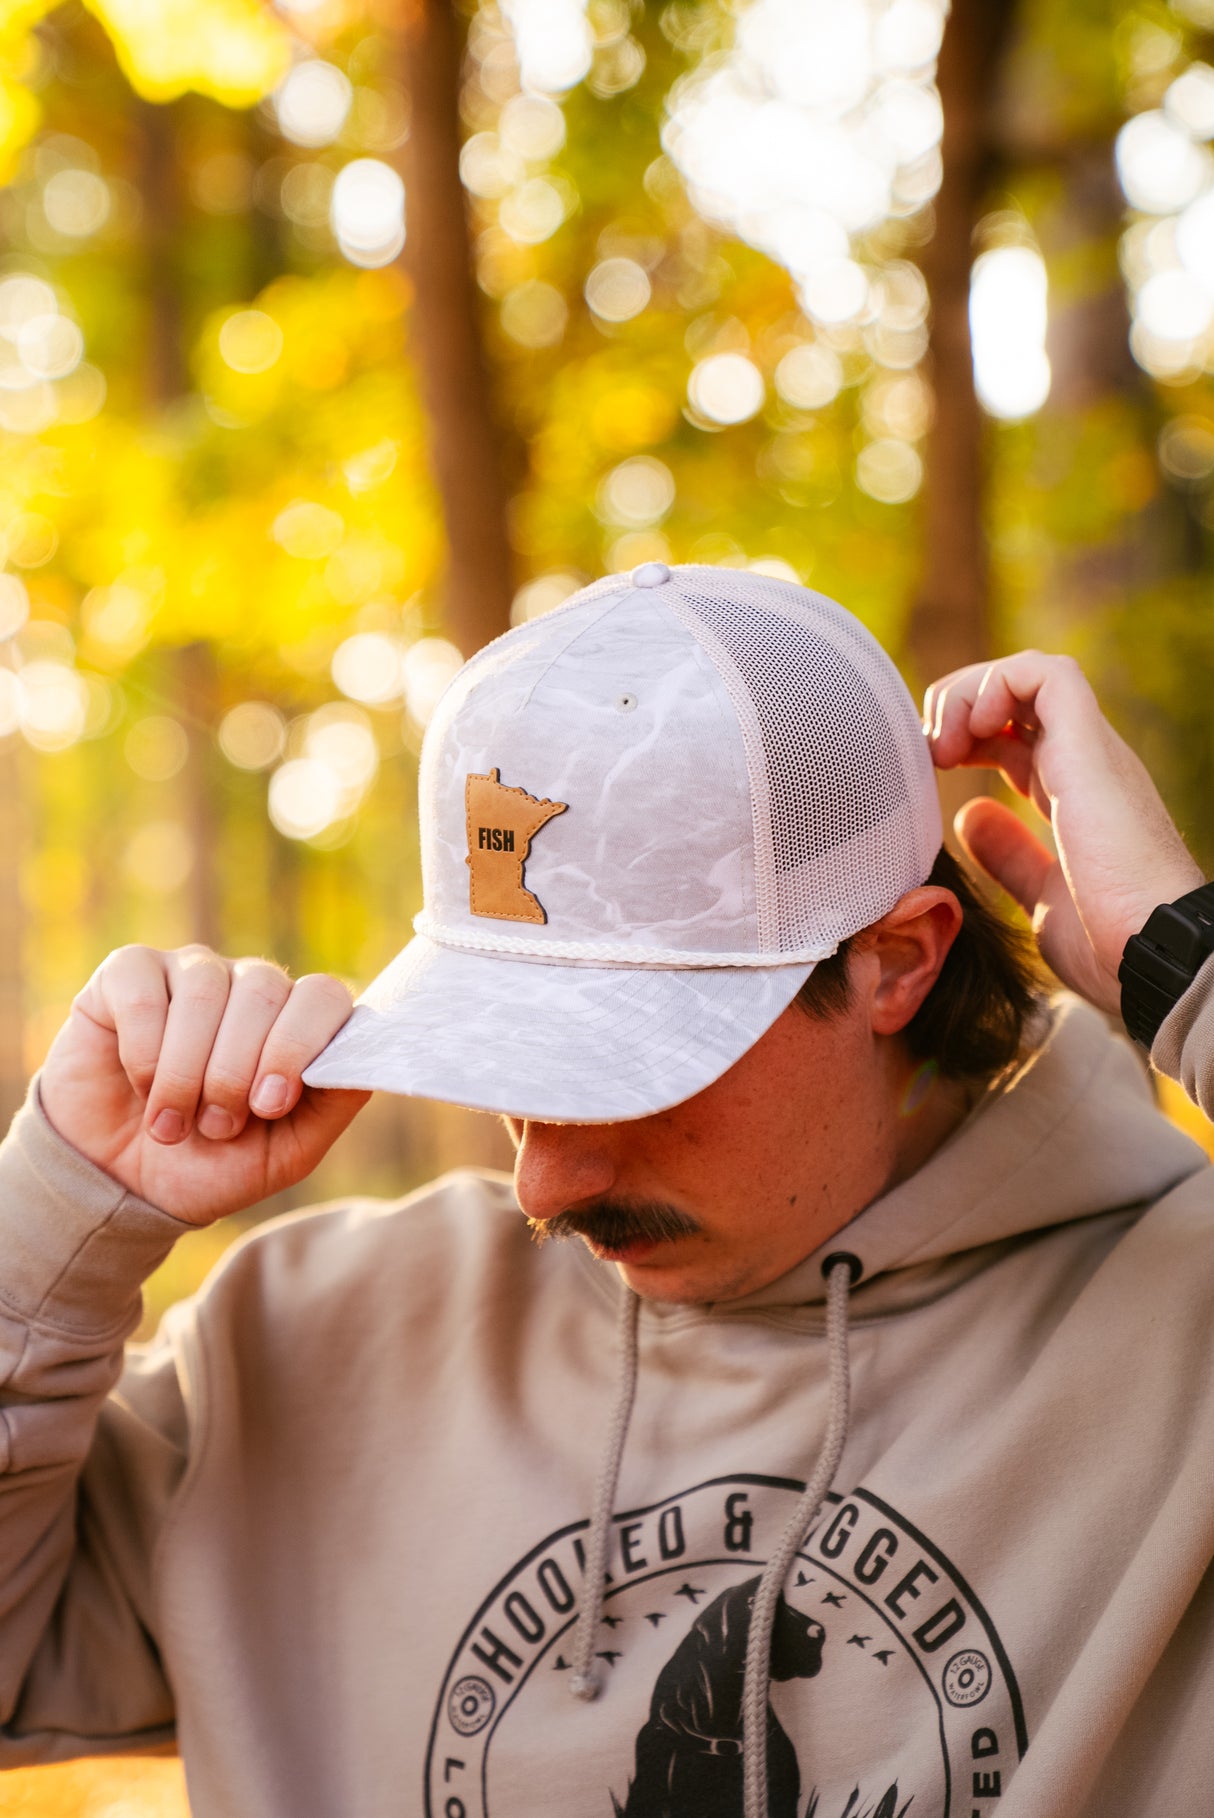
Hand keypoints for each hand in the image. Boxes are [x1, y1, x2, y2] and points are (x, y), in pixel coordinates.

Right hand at [38, 946, 370, 1224]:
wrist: (127, 1184)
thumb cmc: (214, 1164)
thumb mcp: (288, 1152)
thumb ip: (333, 1102)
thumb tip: (360, 1056)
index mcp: (296, 1022)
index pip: (324, 996)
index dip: (299, 1045)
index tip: (270, 1104)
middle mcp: (249, 986)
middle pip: (265, 990)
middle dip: (236, 1072)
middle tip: (217, 1126)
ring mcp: (191, 972)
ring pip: (205, 989)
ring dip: (187, 1072)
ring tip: (173, 1125)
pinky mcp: (129, 974)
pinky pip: (145, 992)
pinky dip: (143, 1051)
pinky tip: (141, 1086)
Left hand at [923, 651, 1203, 1015]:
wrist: (1153, 958)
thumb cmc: (1107, 945)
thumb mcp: (1040, 896)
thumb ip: (1009, 854)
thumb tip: (972, 817)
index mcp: (1074, 793)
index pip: (1016, 733)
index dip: (964, 737)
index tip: (931, 771)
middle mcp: (1085, 763)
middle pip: (1017, 694)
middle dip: (957, 708)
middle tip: (931, 756)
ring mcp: (1091, 753)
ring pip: (1030, 672)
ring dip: (970, 692)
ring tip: (946, 743)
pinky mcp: (1091, 750)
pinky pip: (1048, 675)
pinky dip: (999, 684)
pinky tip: (976, 731)